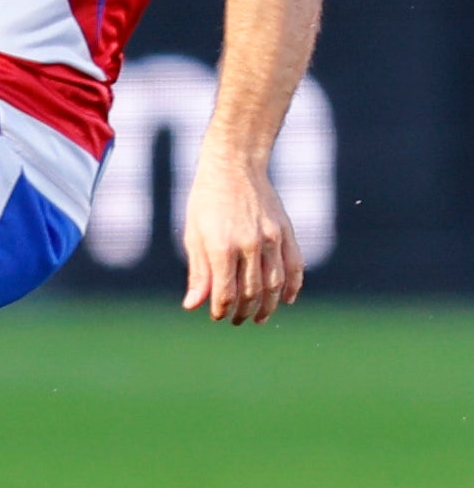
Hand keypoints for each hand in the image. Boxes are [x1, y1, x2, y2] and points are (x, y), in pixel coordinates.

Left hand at [180, 154, 301, 325]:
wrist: (234, 166)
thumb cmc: (206, 201)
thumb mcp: (193, 234)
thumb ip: (198, 272)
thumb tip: (193, 305)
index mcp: (221, 246)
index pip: (225, 292)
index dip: (221, 309)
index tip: (216, 316)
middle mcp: (249, 244)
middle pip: (251, 292)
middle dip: (243, 312)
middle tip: (237, 321)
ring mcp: (271, 238)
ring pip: (275, 284)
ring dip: (268, 306)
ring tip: (259, 317)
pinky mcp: (286, 232)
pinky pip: (295, 266)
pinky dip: (292, 287)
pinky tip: (284, 300)